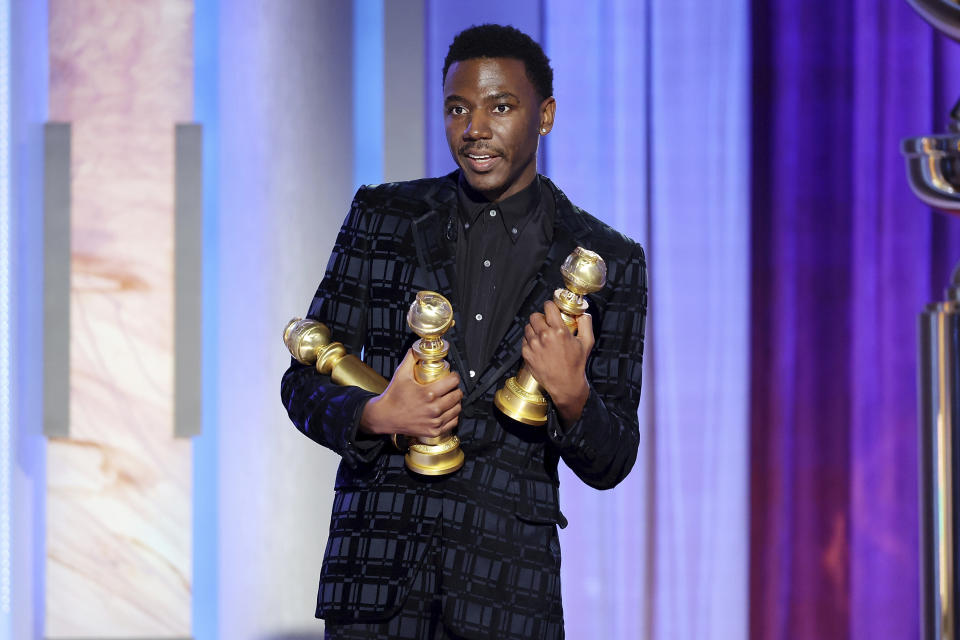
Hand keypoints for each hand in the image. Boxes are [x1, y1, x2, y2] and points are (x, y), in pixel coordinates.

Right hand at [359, 349, 461, 438]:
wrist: (385, 416)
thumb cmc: (393, 395)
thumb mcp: (401, 373)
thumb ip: (411, 358)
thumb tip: (418, 347)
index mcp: (428, 393)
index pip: (453, 382)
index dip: (454, 377)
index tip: (452, 376)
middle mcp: (433, 408)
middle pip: (457, 396)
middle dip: (456, 389)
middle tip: (451, 387)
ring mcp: (434, 421)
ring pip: (457, 409)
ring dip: (456, 402)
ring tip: (450, 397)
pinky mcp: (433, 431)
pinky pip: (452, 422)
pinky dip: (453, 416)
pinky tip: (448, 410)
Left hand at [522, 300, 593, 426]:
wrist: (565, 385)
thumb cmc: (576, 364)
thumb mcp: (587, 342)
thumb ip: (586, 324)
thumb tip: (583, 313)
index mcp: (559, 331)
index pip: (548, 307)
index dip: (550, 306)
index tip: (551, 309)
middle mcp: (544, 336)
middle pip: (535, 316)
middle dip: (541, 318)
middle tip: (546, 324)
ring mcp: (534, 345)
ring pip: (528, 327)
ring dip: (534, 329)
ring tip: (542, 336)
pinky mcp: (527, 354)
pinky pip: (524, 340)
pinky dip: (530, 341)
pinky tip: (538, 346)